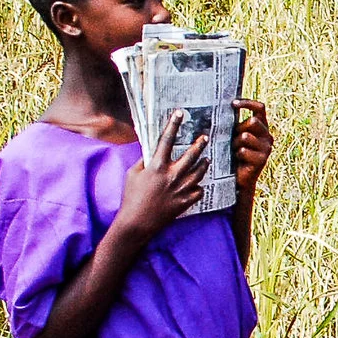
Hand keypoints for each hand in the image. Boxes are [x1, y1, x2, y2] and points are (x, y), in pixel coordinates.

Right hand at [118, 110, 207, 237]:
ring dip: (203, 164)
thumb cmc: (131, 197)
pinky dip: (199, 186)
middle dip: (199, 144)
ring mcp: (181, 189)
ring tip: (206, 159)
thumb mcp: (133, 174)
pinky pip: (198, 190)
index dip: (173, 125)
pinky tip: (197, 183)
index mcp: (157, 166)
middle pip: (191, 155)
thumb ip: (144, 161)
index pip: (166, 140)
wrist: (137, 223)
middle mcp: (172, 175)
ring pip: (199, 172)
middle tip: (204, 137)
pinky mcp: (185, 202)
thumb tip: (152, 153)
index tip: (180, 113)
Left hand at [231, 99, 273, 192]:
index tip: (233, 104)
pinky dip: (236, 155)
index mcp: (263, 127)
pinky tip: (237, 161)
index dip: (248, 103)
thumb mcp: (236, 136)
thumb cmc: (234, 154)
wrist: (240, 179)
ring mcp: (267, 148)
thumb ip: (236, 124)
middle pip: (253, 121)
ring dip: (235, 144)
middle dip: (239, 129)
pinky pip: (243, 150)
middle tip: (233, 140)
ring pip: (246, 136)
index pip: (260, 108)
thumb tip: (226, 109)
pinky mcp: (262, 160)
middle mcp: (268, 136)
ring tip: (234, 152)